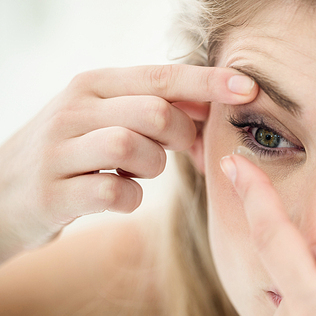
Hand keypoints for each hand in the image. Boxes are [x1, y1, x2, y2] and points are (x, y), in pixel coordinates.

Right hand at [0, 65, 256, 261]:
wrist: (3, 190)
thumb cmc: (73, 151)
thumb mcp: (107, 118)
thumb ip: (155, 109)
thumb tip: (210, 105)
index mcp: (94, 84)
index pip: (161, 76)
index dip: (208, 82)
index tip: (248, 88)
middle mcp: (74, 109)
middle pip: (155, 111)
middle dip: (182, 136)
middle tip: (180, 151)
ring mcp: (59, 150)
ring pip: (133, 148)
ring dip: (152, 167)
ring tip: (137, 171)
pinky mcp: (52, 192)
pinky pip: (114, 192)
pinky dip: (130, 197)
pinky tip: (119, 194)